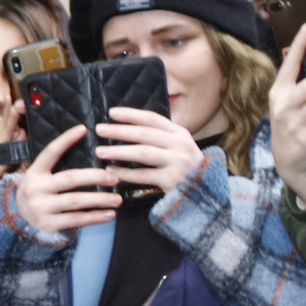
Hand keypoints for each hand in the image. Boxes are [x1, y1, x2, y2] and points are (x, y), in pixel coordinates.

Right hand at [10, 124, 119, 234]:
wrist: (18, 216)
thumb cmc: (39, 190)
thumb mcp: (40, 175)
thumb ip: (57, 165)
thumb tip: (90, 151)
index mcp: (34, 172)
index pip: (50, 152)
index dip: (65, 139)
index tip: (83, 129)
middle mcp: (35, 189)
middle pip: (70, 179)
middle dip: (95, 177)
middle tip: (114, 178)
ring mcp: (40, 208)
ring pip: (76, 201)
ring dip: (100, 199)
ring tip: (117, 199)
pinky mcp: (48, 224)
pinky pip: (76, 220)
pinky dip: (95, 217)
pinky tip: (109, 214)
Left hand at [91, 105, 205, 196]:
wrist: (206, 192)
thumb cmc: (186, 167)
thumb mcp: (179, 146)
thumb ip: (161, 136)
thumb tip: (128, 125)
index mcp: (180, 133)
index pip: (152, 119)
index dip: (131, 114)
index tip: (111, 113)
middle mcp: (180, 144)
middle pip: (145, 134)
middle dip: (120, 131)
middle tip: (99, 129)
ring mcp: (177, 162)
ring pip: (143, 153)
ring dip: (119, 151)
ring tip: (100, 151)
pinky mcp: (172, 180)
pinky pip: (143, 175)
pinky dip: (125, 173)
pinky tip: (111, 170)